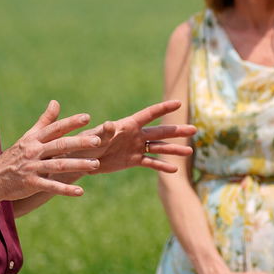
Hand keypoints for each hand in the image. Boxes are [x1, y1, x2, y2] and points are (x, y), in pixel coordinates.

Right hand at [0, 100, 103, 200]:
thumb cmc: (15, 155)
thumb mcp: (29, 137)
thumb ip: (45, 121)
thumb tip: (56, 102)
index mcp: (35, 139)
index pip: (55, 128)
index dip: (71, 122)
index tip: (87, 117)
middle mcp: (34, 151)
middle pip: (60, 145)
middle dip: (79, 143)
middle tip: (98, 141)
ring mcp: (32, 167)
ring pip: (58, 165)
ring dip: (78, 165)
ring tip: (96, 164)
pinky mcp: (31, 183)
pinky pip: (51, 186)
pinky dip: (65, 189)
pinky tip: (80, 191)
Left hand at [75, 100, 195, 174]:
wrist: (79, 161)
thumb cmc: (81, 145)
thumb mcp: (92, 138)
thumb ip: (102, 132)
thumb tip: (109, 125)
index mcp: (127, 125)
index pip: (149, 114)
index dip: (163, 108)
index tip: (178, 103)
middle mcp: (134, 135)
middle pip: (159, 131)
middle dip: (176, 131)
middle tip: (194, 129)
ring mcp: (135, 148)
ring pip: (159, 147)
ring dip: (174, 149)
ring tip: (190, 151)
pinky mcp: (132, 161)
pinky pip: (150, 163)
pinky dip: (162, 166)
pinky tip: (174, 170)